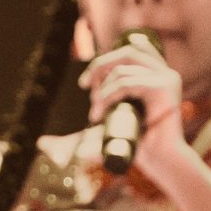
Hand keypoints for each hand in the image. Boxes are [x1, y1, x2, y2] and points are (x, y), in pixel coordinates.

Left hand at [78, 31, 185, 177]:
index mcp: (157, 74)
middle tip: (84, 86)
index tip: (85, 84)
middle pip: (127, 52)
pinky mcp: (165, 88)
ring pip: (123, 68)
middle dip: (99, 67)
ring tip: (96, 109)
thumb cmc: (138, 146)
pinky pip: (128, 82)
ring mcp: (167, 79)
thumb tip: (43, 143)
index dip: (105, 60)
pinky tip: (102, 110)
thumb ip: (84, 129)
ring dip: (103, 87)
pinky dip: (110, 94)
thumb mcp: (108, 127)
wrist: (161, 162)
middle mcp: (165, 73)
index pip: (132, 49)